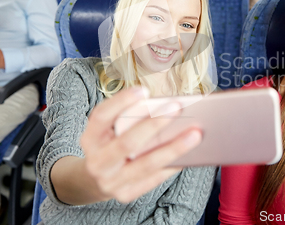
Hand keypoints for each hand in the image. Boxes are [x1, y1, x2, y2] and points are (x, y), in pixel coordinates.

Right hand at [79, 87, 201, 203]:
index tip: (144, 90)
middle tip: (177, 108)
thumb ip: (129, 118)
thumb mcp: (110, 130)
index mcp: (90, 138)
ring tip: (195, 134)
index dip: (121, 102)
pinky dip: (173, 165)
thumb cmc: (111, 144)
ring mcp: (111, 181)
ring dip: (173, 148)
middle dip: (153, 124)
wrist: (93, 181)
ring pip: (146, 164)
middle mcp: (97, 162)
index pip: (101, 117)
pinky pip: (154, 179)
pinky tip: (190, 154)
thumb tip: (166, 106)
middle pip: (126, 143)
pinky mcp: (126, 195)